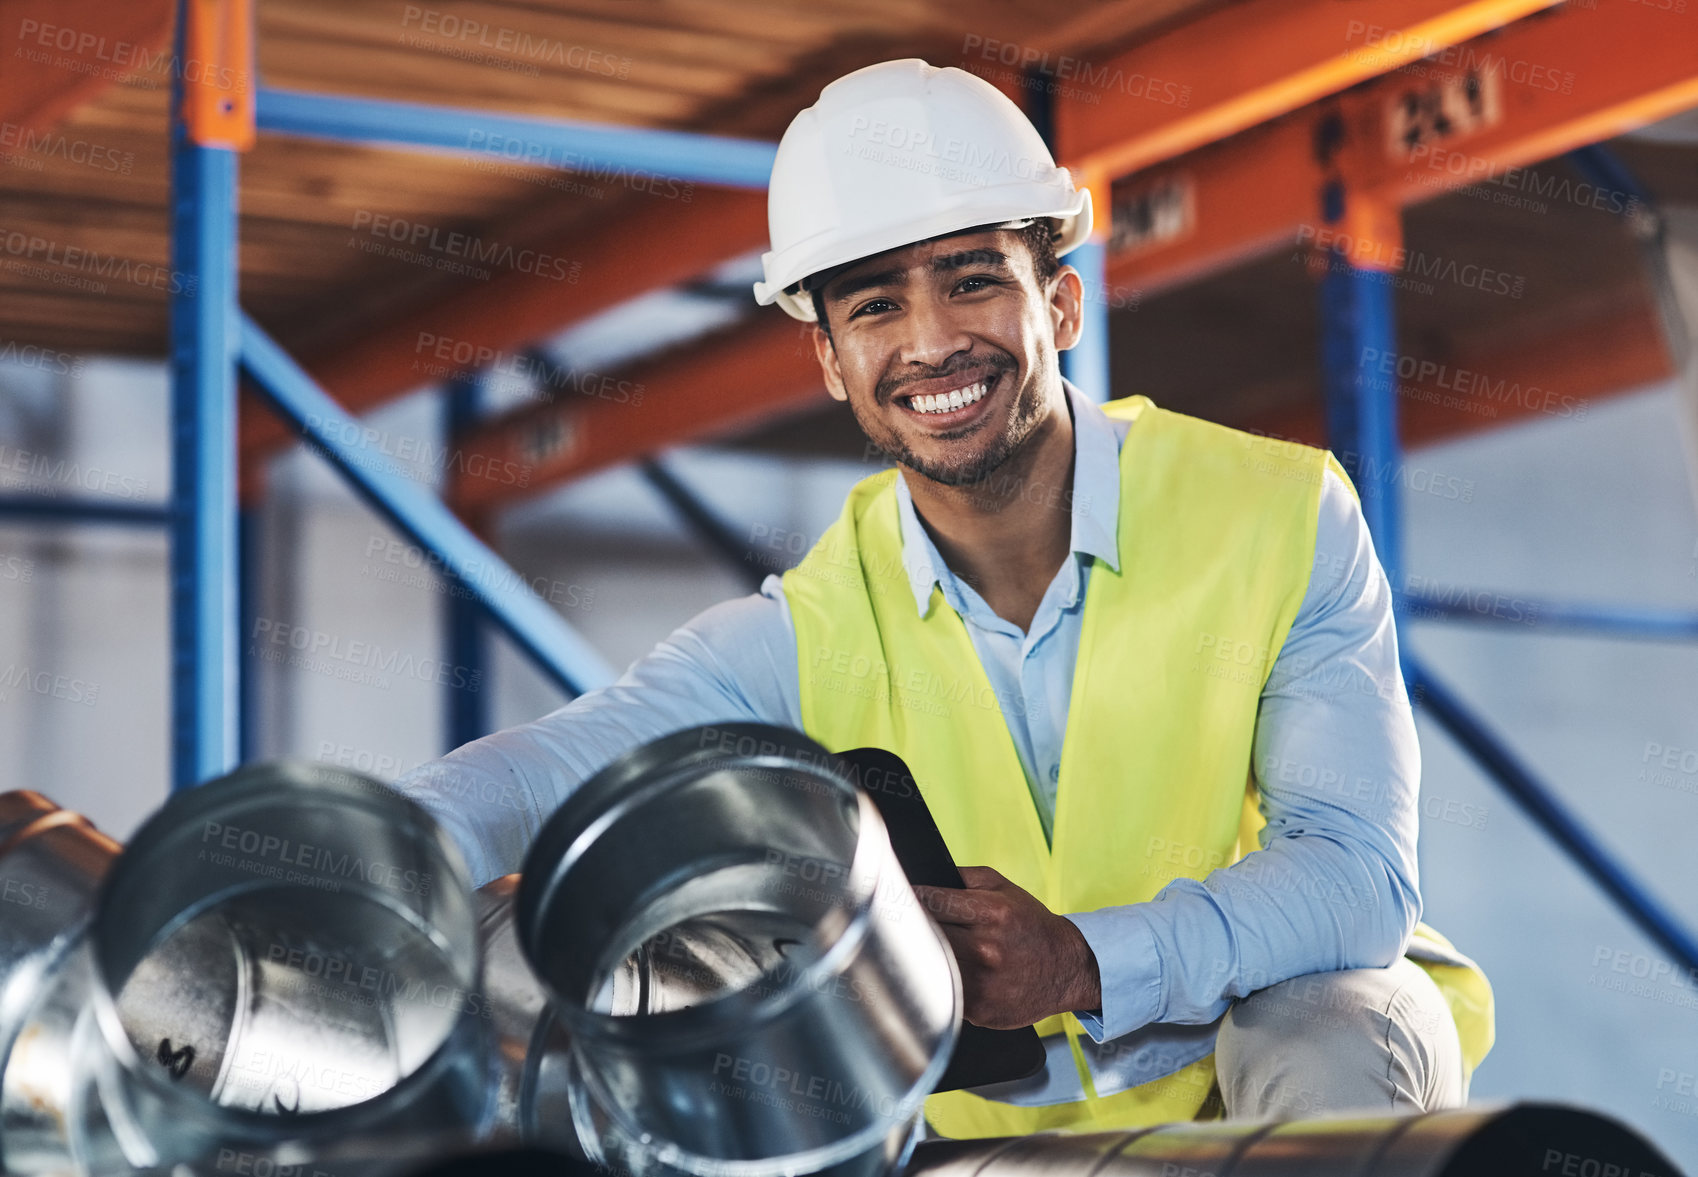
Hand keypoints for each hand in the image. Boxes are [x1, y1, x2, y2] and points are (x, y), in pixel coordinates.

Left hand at [912, 866, 1101, 1029]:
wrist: (1066, 968)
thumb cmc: (1029, 924)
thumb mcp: (1002, 887)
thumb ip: (961, 877)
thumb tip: (921, 877)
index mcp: (990, 912)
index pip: (928, 901)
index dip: (905, 899)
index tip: (892, 899)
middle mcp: (986, 947)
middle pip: (923, 935)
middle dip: (906, 927)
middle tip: (895, 923)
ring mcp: (982, 982)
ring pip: (928, 967)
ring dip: (917, 957)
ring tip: (913, 950)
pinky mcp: (979, 1010)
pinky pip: (942, 994)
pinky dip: (935, 983)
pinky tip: (939, 974)